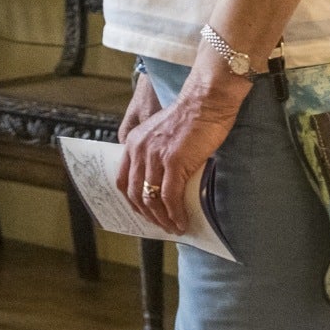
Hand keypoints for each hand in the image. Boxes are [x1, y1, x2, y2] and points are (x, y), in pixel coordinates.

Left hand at [116, 76, 241, 231]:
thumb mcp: (163, 134)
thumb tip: (164, 183)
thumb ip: (156, 154)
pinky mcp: (173, 161)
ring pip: (151, 198)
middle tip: (161, 225)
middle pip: (134, 192)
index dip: (131, 200)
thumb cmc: (191, 117)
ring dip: (162, 219)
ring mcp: (155, 156)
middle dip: (147, 214)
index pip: (123, 178)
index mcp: (134, 142)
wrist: (207, 101)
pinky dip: (175, 213)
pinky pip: (170, 196)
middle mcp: (139, 149)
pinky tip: (183, 221)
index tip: (142, 213)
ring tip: (174, 228)